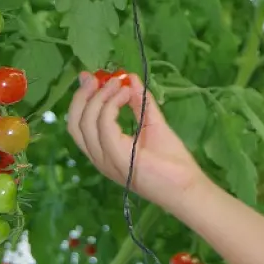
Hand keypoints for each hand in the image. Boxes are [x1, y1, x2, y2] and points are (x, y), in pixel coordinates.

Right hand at [66, 71, 206, 209]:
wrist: (187, 187)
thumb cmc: (171, 162)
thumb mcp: (153, 124)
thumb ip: (140, 103)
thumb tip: (130, 78)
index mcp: (103, 152)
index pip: (78, 124)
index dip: (80, 99)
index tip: (92, 77)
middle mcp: (99, 158)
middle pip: (75, 122)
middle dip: (83, 95)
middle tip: (100, 77)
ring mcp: (107, 160)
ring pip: (86, 121)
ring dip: (101, 96)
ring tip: (119, 85)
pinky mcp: (119, 158)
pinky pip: (104, 125)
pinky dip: (112, 104)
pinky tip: (127, 95)